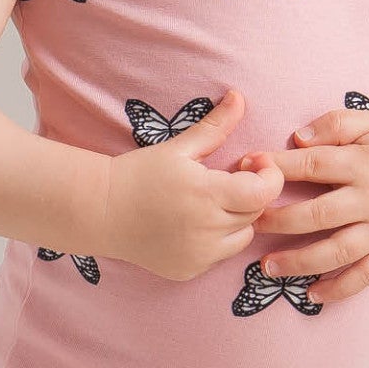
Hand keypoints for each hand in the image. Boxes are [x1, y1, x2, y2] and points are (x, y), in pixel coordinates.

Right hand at [104, 87, 283, 282]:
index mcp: (206, 194)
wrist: (101, 211)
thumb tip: (239, 96)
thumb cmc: (139, 173)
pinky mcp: (189, 271)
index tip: (250, 162)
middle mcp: (206, 229)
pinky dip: (219, 239)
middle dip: (251, 192)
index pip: (264, 192)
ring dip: (238, 218)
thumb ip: (215, 126)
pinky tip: (196, 223)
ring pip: (244, 236)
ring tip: (213, 201)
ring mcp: (198, 255)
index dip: (267, 176)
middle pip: (256, 212)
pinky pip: (222, 254)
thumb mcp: (179, 147)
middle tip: (230, 176)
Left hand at [239, 109, 368, 303]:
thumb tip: (296, 137)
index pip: (312, 165)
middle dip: (278, 221)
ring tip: (267, 267)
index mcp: (364, 162)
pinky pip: (367, 276)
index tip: (246, 169)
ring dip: (299, 262)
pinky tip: (312, 295)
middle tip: (247, 224)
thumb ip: (335, 124)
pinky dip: (340, 289)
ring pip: (337, 251)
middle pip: (318, 214)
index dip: (276, 168)